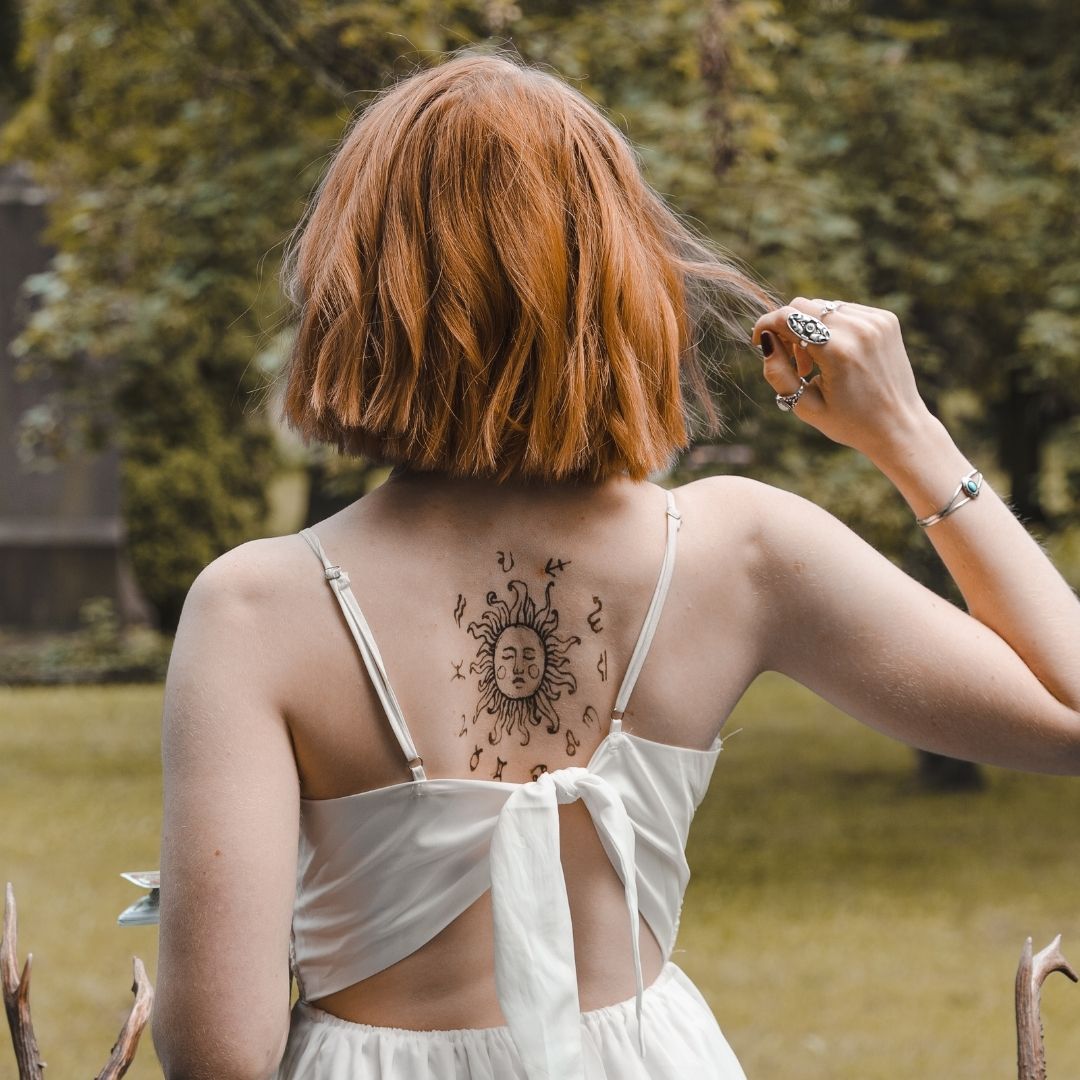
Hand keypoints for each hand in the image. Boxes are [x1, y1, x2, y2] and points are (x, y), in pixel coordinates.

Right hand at [750, 297, 932, 459]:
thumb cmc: (849, 423)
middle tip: (794, 361)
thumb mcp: (805, 406)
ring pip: (822, 306)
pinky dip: (831, 327)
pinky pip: (844, 310)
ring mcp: (876, 321)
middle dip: (787, 328)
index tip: (757, 340)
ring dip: (810, 328)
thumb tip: (765, 341)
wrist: (899, 426)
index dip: (765, 325)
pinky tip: (836, 355)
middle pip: (802, 305)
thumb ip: (777, 373)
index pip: (787, 318)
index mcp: (838, 352)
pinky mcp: (886, 319)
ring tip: (817, 363)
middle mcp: (859, 329)